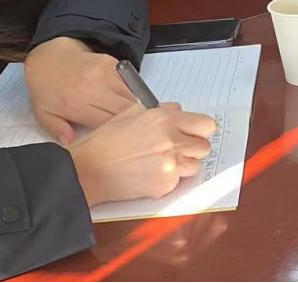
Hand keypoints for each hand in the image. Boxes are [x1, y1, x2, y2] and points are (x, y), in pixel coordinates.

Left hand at [25, 37, 137, 143]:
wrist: (48, 57)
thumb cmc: (46, 87)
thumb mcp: (44, 114)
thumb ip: (58, 130)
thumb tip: (71, 143)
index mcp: (75, 104)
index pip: (107, 123)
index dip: (115, 131)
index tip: (116, 136)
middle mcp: (92, 87)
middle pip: (124, 109)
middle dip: (128, 120)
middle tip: (126, 126)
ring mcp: (103, 73)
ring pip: (130, 96)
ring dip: (131, 106)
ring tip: (125, 113)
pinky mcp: (110, 62)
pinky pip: (128, 82)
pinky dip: (128, 92)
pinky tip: (120, 97)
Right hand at [68, 103, 215, 206]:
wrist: (90, 170)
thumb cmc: (107, 141)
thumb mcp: (133, 113)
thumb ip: (162, 110)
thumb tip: (180, 112)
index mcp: (165, 120)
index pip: (206, 124)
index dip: (200, 129)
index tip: (194, 132)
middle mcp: (172, 141)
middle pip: (204, 147)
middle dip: (193, 148)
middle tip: (177, 148)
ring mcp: (170, 165)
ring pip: (195, 166)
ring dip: (183, 165)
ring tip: (161, 162)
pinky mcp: (164, 185)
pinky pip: (178, 182)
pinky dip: (168, 180)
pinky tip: (149, 173)